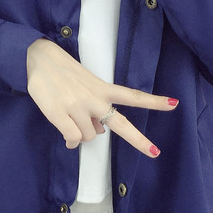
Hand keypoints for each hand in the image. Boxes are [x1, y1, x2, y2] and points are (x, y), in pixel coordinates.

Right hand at [26, 38, 177, 157]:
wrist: (39, 59)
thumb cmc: (63, 71)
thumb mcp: (86, 84)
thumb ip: (96, 106)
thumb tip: (99, 132)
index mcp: (103, 88)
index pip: (133, 96)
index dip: (154, 102)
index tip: (174, 104)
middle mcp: (94, 99)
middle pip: (120, 124)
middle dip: (139, 140)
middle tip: (154, 152)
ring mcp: (78, 107)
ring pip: (90, 136)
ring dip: (83, 134)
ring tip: (72, 120)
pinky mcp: (60, 114)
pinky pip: (73, 139)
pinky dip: (71, 141)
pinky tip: (68, 137)